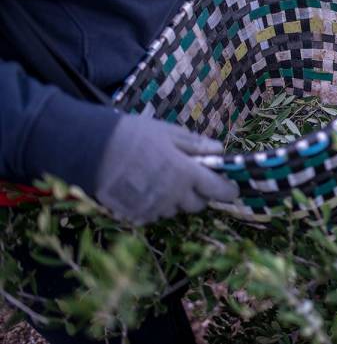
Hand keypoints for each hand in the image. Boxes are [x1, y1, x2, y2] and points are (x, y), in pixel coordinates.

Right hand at [95, 115, 236, 224]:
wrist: (91, 151)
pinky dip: (154, 204)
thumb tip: (220, 149)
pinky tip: (143, 187)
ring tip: (159, 179)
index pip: (217, 190)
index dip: (227, 190)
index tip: (232, 188)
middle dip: (198, 194)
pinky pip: (154, 214)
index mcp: (186, 174)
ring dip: (174, 199)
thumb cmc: (133, 136)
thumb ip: (195, 144)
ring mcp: (154, 208)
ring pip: (174, 210)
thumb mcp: (168, 133)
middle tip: (188, 178)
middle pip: (197, 205)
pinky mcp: (136, 216)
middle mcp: (173, 196)